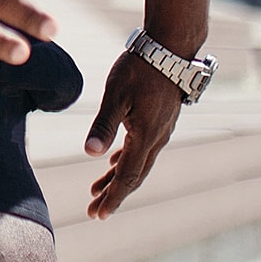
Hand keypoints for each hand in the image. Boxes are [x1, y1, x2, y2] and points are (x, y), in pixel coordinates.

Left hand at [83, 51, 184, 218]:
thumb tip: (89, 153)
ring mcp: (161, 130)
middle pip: (134, 176)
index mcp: (146, 137)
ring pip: (139, 163)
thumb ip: (103, 125)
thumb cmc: (140, 69)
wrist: (171, 48)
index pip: (127, 177)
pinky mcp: (161, 120)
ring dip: (118, 178)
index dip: (112, 197)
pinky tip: (114, 161)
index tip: (98, 214)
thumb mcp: (115, 95)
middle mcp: (157, 139)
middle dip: (114, 194)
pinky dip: (127, 160)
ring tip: (97, 190)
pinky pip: (143, 149)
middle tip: (94, 211)